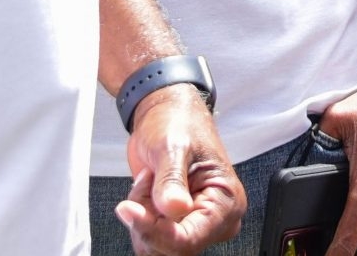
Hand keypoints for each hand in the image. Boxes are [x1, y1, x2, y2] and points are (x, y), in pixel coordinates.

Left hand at [119, 85, 245, 255]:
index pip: (190, 239)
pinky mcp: (173, 225)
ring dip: (143, 215)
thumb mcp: (173, 145)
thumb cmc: (178, 122)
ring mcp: (192, 224)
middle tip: (149, 179)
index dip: (157, 230)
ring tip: (151, 178)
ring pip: (155, 246)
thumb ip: (172, 179)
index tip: (130, 210)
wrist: (166, 114)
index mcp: (226, 203)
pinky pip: (148, 238)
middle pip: (172, 248)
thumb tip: (174, 208)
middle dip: (149, 218)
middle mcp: (213, 220)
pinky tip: (148, 189)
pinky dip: (139, 216)